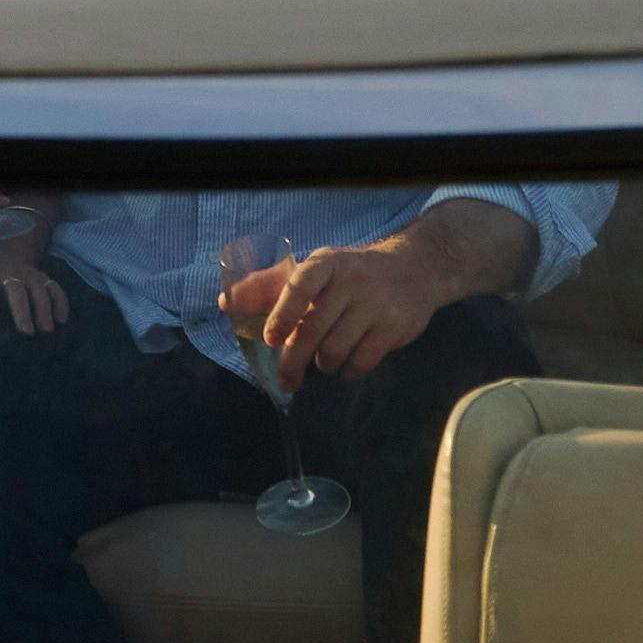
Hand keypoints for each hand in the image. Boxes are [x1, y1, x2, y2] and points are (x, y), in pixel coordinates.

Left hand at [0, 234, 65, 333]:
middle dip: (22, 311)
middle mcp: (8, 274)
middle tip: (27, 332)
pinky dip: (61, 302)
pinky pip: (55, 287)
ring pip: (39, 288)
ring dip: (44, 308)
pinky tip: (62, 320)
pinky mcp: (43, 277)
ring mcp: (28, 274)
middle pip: (17, 290)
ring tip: (47, 330)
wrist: (2, 255)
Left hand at [221, 235, 454, 384]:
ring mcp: (376, 304)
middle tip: (285, 380)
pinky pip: (362, 362)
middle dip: (293, 361)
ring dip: (323, 364)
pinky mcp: (396, 327)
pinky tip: (347, 363)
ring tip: (324, 359)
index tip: (270, 339)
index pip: (300, 285)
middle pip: (314, 329)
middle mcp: (352, 280)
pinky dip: (348, 371)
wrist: (415, 269)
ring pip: (335, 350)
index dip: (282, 313)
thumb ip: (272, 286)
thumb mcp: (317, 268)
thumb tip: (227, 303)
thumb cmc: (353, 273)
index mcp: (326, 262)